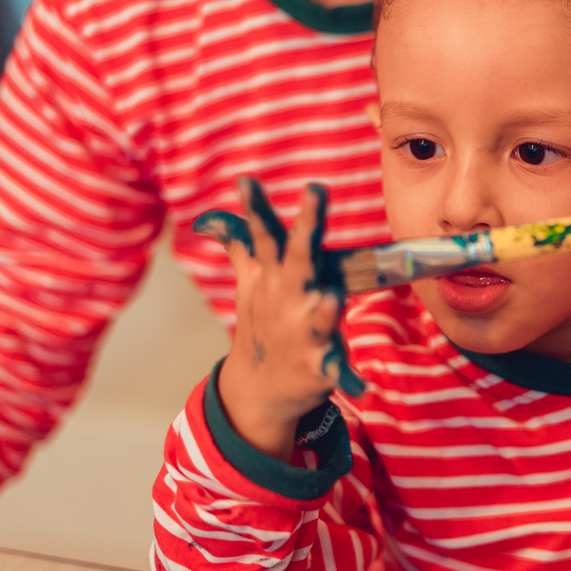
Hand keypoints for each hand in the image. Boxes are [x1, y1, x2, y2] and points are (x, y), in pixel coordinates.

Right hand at [197, 180, 345, 462]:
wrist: (259, 390)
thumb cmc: (265, 323)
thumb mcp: (252, 283)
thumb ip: (240, 245)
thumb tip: (209, 218)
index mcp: (275, 277)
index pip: (264, 236)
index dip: (255, 208)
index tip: (246, 180)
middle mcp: (288, 300)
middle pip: (298, 258)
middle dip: (308, 225)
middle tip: (316, 190)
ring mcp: (302, 334)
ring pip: (316, 317)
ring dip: (323, 311)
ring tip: (331, 299)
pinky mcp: (319, 366)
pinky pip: (336, 371)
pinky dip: (348, 379)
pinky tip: (361, 388)